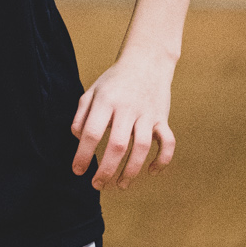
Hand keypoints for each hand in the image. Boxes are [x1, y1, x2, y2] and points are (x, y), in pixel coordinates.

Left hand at [71, 50, 176, 188]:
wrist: (147, 61)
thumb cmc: (114, 80)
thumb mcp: (92, 91)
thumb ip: (81, 115)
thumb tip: (78, 139)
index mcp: (106, 102)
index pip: (92, 133)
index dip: (83, 155)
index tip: (78, 171)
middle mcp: (127, 108)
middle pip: (117, 145)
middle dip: (106, 170)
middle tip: (97, 185)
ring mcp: (147, 114)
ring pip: (142, 147)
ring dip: (131, 171)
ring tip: (121, 186)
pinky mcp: (162, 118)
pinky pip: (168, 142)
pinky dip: (162, 160)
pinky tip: (151, 172)